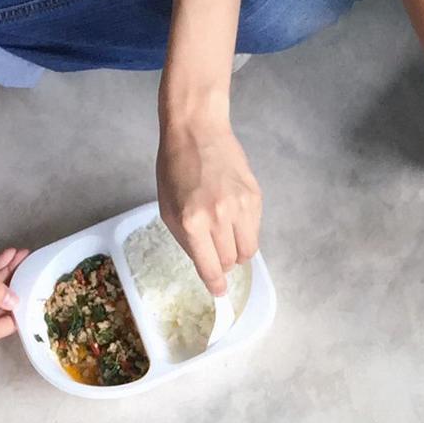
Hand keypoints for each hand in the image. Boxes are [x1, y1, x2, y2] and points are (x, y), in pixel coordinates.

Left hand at [157, 113, 260, 296]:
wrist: (197, 130)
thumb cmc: (175, 168)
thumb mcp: (168, 208)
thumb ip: (186, 239)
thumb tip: (205, 264)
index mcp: (193, 222)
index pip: (210, 267)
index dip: (216, 285)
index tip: (219, 292)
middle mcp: (219, 218)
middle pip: (231, 262)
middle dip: (223, 263)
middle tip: (215, 253)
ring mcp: (241, 207)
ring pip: (248, 250)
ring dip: (237, 251)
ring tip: (226, 237)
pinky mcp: (255, 197)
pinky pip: (255, 230)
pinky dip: (245, 231)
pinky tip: (232, 216)